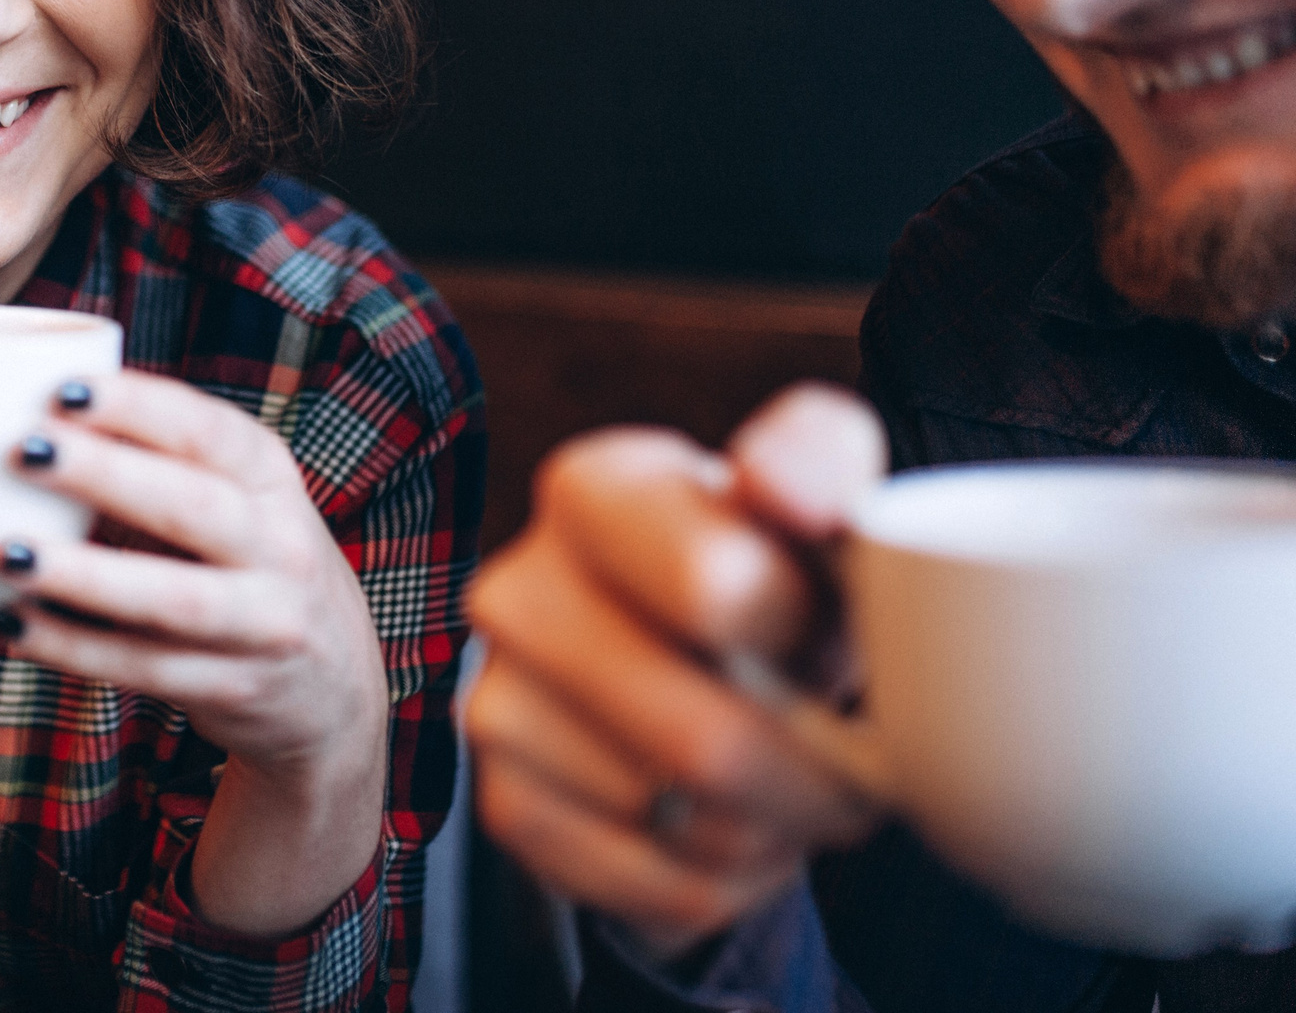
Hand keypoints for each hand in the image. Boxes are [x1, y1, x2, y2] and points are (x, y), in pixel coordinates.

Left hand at [0, 370, 390, 935]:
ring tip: (7, 555)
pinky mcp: (234, 689)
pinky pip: (145, 668)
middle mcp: (281, 547)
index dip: (138, 407)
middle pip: (192, 505)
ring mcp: (265, 624)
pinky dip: (73, 648)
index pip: (208, 431)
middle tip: (23, 450)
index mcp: (270, 479)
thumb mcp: (232, 501)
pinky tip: (12, 624)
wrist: (330, 687)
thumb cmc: (244, 564)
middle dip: (106, 474)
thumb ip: (152, 463)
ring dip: (84, 576)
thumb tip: (24, 416)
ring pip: (173, 599)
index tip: (64, 390)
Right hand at [463, 384, 888, 956]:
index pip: (711, 589)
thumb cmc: (773, 575)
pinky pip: (659, 887)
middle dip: (818, 777)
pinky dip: (730, 880)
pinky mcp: (502, 804)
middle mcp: (516, 588)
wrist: (700, 669)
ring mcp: (493, 702)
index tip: (824, 634)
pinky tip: (731, 824)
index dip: (806, 640)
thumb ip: (820, 460)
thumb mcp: (818, 505)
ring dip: (780, 830)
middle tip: (853, 761)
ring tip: (788, 782)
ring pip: (693, 825)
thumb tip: (784, 490)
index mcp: (592, 490)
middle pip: (706, 741)